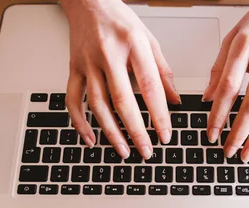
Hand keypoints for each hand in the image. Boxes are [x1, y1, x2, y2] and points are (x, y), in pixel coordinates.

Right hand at [60, 0, 180, 159]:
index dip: (158, 114)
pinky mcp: (73, 68)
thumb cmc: (120, 20)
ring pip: (97, 104)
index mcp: (134, 45)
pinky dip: (79, 122)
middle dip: (135, 131)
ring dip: (111, 132)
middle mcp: (109, 55)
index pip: (149, 86)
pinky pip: (73, 100)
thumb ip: (163, 71)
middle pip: (122, 100)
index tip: (165, 135)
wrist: (88, 0)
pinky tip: (91, 139)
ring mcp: (88, 63)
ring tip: (123, 151)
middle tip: (146, 151)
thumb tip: (174, 100)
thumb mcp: (149, 40)